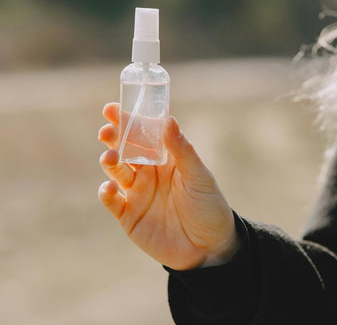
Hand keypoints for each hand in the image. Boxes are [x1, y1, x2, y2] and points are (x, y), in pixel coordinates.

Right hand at [98, 103, 240, 270]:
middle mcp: (148, 172)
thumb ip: (182, 150)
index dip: (129, 120)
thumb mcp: (198, 176)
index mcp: (165, 159)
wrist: (209, 247)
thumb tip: (167, 119)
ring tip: (110, 156)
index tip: (114, 108)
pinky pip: (112, 201)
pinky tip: (111, 187)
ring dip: (109, 161)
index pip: (143, 134)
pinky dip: (107, 192)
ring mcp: (137, 193)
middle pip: (125, 149)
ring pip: (116, 171)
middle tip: (107, 130)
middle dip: (114, 137)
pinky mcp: (129, 216)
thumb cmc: (208, 206)